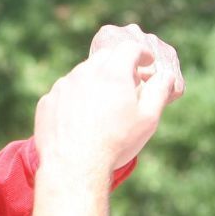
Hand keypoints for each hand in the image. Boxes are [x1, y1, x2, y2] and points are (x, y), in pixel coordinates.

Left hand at [34, 24, 183, 175]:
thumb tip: (166, 76)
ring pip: (82, 74)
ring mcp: (63, 86)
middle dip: (119, 64)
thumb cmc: (115, 143)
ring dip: (95, 81)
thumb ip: (159, 91)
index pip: (130, 48)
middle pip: (104, 57)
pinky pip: (64, 93)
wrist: (73, 167)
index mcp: (113, 72)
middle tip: (128, 80)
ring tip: (104, 104)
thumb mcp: (147, 119)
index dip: (142, 53)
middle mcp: (85, 72)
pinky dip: (75, 98)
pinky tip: (81, 119)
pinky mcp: (47, 102)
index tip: (147, 62)